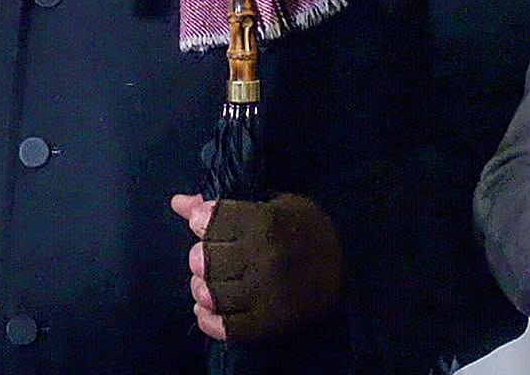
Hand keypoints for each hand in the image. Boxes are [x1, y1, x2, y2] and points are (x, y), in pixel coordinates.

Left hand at [171, 191, 342, 343]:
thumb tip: (177, 202)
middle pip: (205, 259)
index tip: (206, 223)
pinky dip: (208, 319)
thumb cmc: (307, 227)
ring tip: (208, 281)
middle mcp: (266, 258)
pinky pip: (227, 326)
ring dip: (201, 287)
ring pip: (212, 293)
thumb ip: (224, 205)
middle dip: (201, 255)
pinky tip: (207, 309)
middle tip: (210, 255)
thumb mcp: (273, 204)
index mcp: (268, 222)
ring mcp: (267, 293)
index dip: (202, 221)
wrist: (352, 261)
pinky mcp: (270, 322)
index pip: (211, 221)